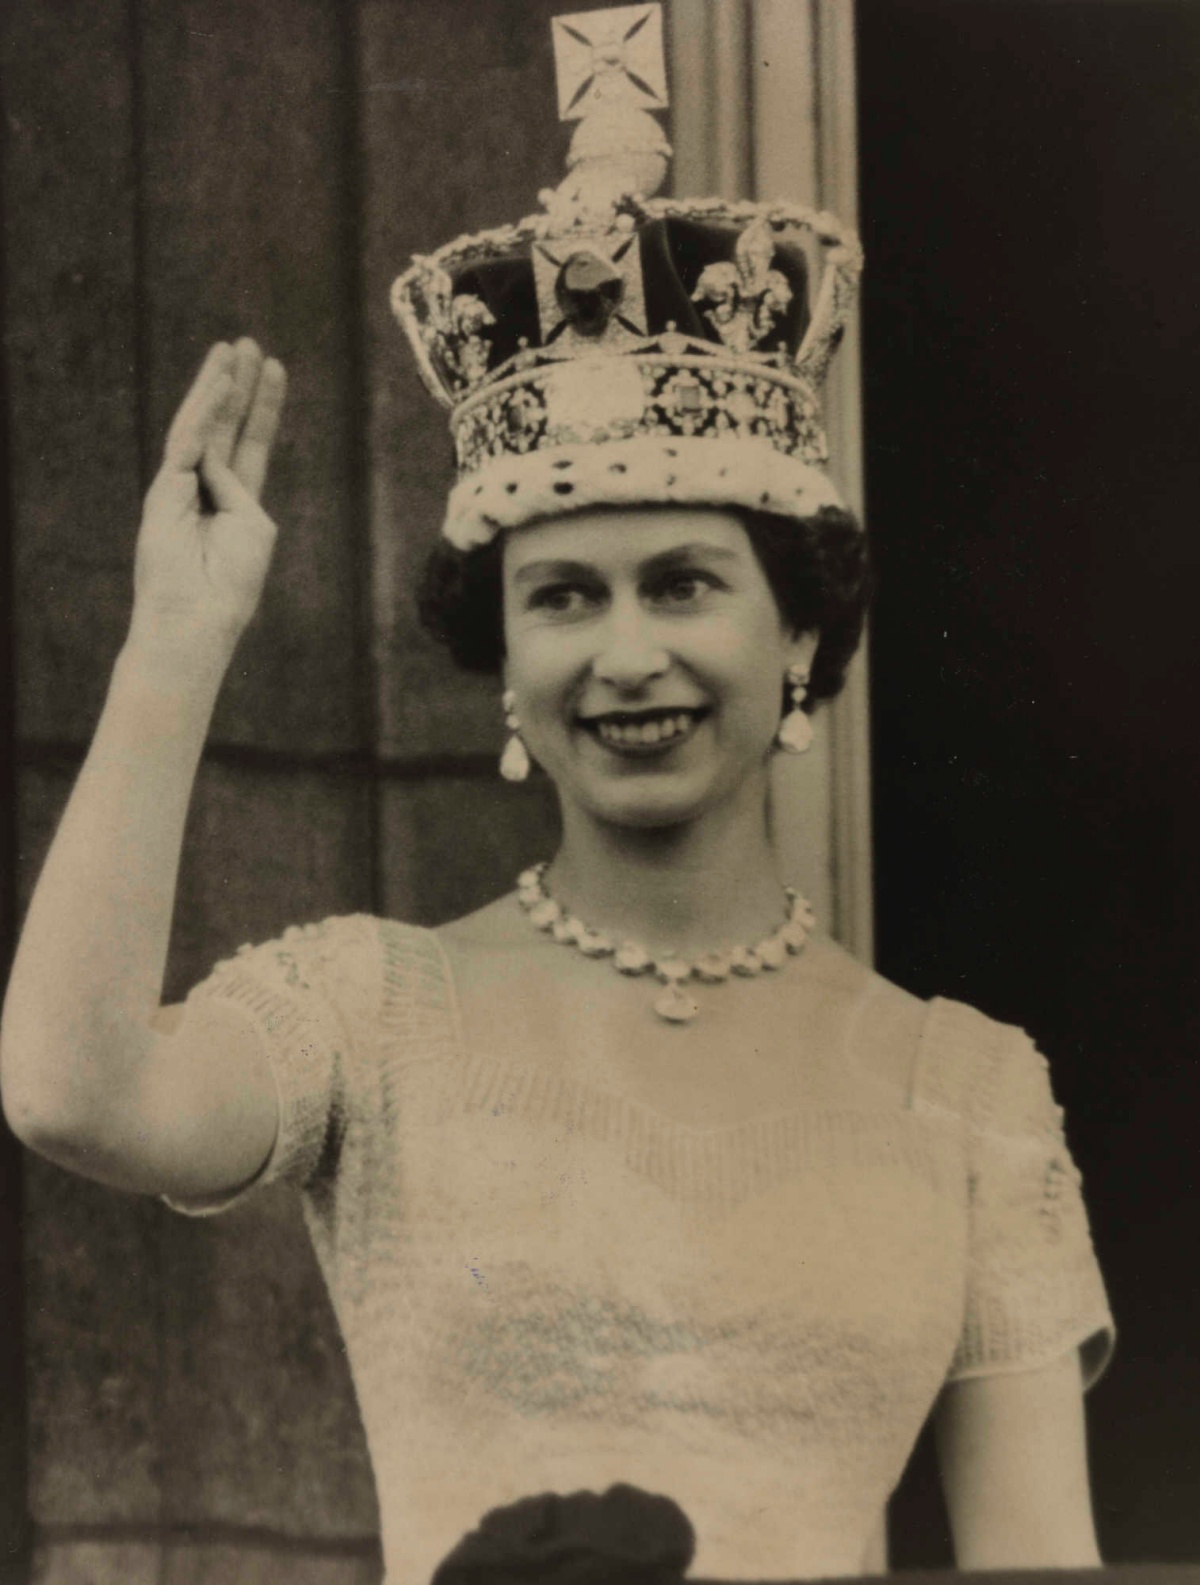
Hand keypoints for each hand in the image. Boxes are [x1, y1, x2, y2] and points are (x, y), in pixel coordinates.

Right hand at [130, 339, 287, 658]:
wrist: (197, 617)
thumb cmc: (232, 583)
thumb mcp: (252, 527)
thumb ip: (240, 486)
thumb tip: (214, 457)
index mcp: (237, 502)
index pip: (251, 443)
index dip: (264, 407)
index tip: (276, 369)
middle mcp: (207, 489)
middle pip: (226, 425)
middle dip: (237, 385)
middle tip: (248, 343)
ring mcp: (181, 487)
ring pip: (201, 425)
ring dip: (217, 385)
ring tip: (231, 348)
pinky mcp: (164, 489)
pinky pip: (188, 442)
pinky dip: (205, 412)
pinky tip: (220, 384)